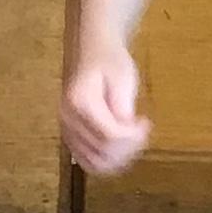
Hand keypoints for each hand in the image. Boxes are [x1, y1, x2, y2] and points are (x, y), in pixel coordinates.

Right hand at [62, 42, 150, 175]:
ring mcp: (66, 129)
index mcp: (80, 102)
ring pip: (95, 162)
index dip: (133, 137)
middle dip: (129, 146)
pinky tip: (120, 148)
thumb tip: (126, 131)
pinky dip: (106, 161)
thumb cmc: (109, 59)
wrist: (90, 50)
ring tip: (131, 140)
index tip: (145, 123)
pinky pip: (87, 161)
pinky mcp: (69, 135)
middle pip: (103, 151)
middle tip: (142, 130)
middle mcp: (68, 119)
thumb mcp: (123, 77)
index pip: (110, 135)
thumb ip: (123, 106)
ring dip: (119, 158)